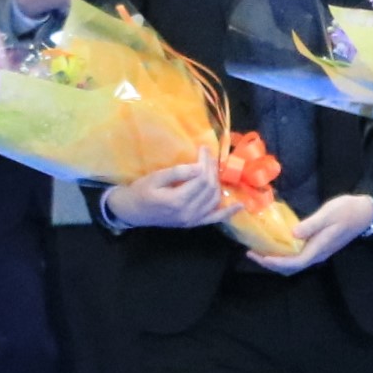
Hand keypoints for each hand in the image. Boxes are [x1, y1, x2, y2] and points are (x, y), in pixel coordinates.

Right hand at [105, 158, 226, 228]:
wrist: (132, 211)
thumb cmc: (141, 191)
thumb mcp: (155, 178)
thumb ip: (177, 172)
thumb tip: (199, 166)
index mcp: (177, 200)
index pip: (201, 178)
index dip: (205, 162)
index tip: (204, 149)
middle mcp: (188, 213)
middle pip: (209, 187)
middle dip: (212, 169)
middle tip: (209, 156)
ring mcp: (192, 220)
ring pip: (214, 199)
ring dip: (217, 182)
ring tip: (214, 168)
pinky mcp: (193, 223)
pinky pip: (214, 218)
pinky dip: (228, 213)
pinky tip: (240, 205)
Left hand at [252, 192, 372, 272]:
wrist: (365, 212)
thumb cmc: (347, 210)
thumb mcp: (329, 214)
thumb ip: (311, 224)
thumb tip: (293, 234)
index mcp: (319, 248)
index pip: (294, 263)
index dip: (275, 262)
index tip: (258, 256)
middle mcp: (318, 254)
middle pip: (291, 267)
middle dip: (270, 264)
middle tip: (251, 253)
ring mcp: (319, 251)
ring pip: (294, 263)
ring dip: (276, 260)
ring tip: (259, 250)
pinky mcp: (318, 246)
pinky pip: (298, 256)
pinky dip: (283, 254)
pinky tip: (276, 244)